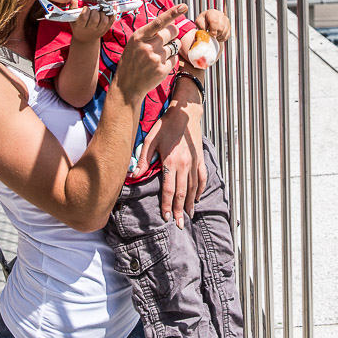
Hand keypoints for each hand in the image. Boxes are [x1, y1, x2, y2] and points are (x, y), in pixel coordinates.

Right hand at [71, 6, 111, 41]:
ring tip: (100, 10)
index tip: (86, 8)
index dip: (86, 10)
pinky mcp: (105, 30)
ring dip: (103, 13)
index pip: (84, 18)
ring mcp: (99, 31)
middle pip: (95, 19)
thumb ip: (73, 8)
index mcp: (80, 27)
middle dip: (95, 11)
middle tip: (93, 10)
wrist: (85, 39)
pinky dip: (112, 15)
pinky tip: (108, 11)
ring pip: (104, 21)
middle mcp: (90, 30)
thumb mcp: (72, 19)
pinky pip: (111, 22)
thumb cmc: (78, 26)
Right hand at [110, 4, 186, 108]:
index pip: (159, 22)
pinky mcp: (162, 69)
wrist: (127, 86)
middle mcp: (148, 45)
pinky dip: (170, 61)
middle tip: (165, 41)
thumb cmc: (131, 62)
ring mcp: (156, 58)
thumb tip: (170, 25)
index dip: (173, 13)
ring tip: (157, 56)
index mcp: (139, 36)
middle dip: (173, 34)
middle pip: (172, 31)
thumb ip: (149, 34)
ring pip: (175, 45)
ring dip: (171, 48)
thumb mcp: (134, 43)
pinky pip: (175, 59)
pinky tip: (159, 66)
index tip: (184, 6)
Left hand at [137, 93, 205, 226]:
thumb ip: (144, 159)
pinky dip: (200, 189)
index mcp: (171, 162)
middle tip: (180, 225)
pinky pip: (202, 178)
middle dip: (180, 210)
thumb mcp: (151, 139)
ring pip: (193, 188)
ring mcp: (194, 163)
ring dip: (190, 203)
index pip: (168, 190)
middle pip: (182, 193)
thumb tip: (135, 175)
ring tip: (189, 215)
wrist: (186, 113)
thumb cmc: (166, 125)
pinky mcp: (200, 159)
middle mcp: (184, 165)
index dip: (166, 205)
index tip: (166, 218)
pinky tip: (197, 198)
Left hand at [195, 9, 231, 41]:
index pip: (214, 21)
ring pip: (224, 32)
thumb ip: (201, 26)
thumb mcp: (199, 22)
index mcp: (212, 12)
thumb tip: (207, 33)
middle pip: (220, 28)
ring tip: (213, 35)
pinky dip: (221, 38)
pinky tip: (217, 36)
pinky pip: (227, 35)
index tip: (211, 35)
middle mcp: (221, 15)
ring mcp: (226, 20)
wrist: (208, 21)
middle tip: (210, 35)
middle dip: (215, 34)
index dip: (213, 30)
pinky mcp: (229, 26)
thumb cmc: (203, 21)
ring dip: (218, 36)